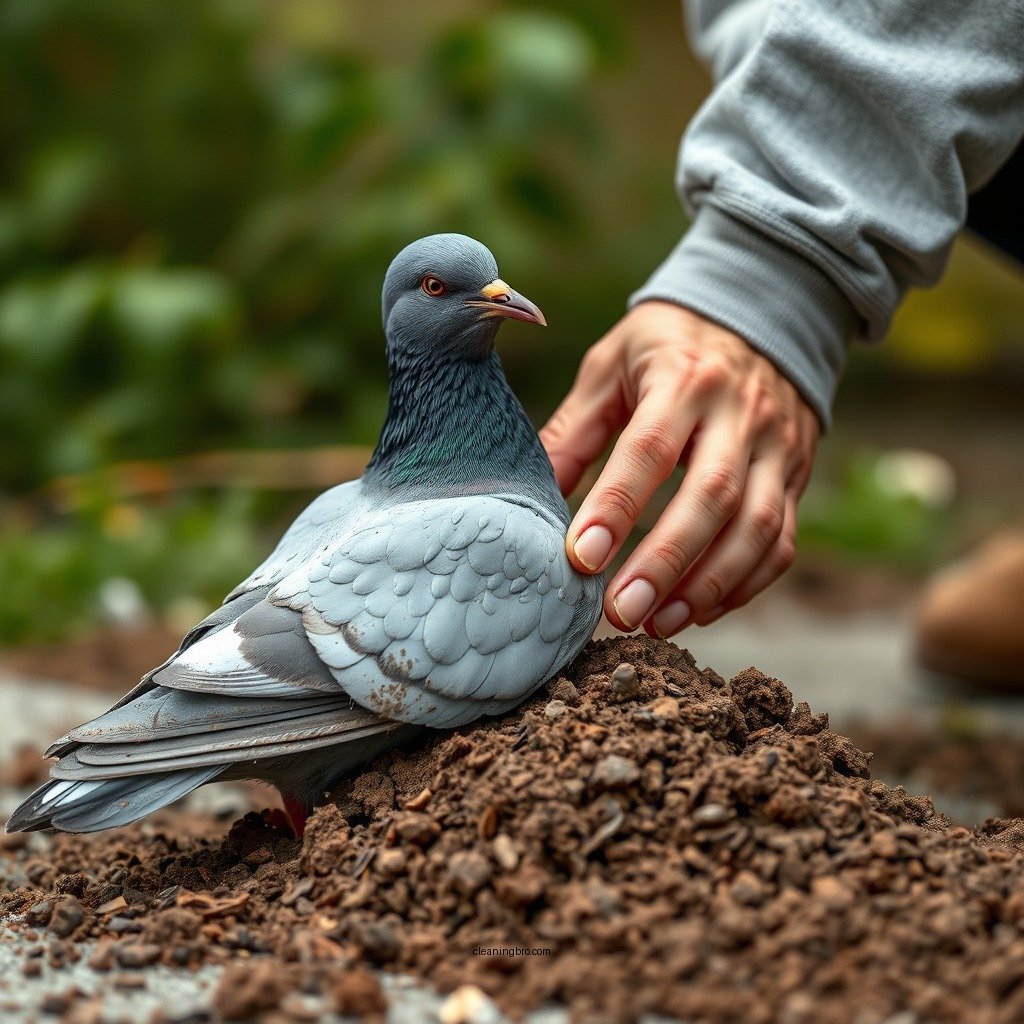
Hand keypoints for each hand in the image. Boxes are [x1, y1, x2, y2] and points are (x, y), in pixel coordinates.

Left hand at [540, 301, 818, 636]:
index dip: (616, 507)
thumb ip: (574, 430)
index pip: (649, 449)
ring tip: (656, 624)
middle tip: (620, 612)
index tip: (580, 557)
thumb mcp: (611, 365)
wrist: (763, 312)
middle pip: (712, 496)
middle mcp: (740, 413)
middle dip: (665, 561)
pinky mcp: (796, 474)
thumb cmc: (666, 346)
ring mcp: (778, 446)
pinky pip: (781, 539)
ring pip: (757, 526)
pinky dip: (745, 583)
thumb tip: (532, 497)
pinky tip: (700, 610)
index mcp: (684, 379)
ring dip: (708, 584)